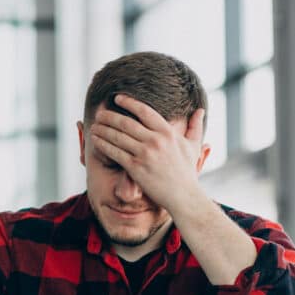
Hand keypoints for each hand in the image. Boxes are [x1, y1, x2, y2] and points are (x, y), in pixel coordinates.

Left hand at [89, 94, 207, 212]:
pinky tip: (96, 141)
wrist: (183, 196)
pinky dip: (103, 145)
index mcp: (168, 132)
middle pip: (126, 122)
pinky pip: (115, 153)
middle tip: (100, 113)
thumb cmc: (187, 172)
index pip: (144, 111)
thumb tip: (200, 110)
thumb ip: (195, 126)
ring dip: (103, 129)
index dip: (129, 102)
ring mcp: (144, 154)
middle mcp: (155, 140)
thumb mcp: (194, 146)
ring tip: (94, 125)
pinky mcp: (135, 167)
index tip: (117, 98)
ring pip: (118, 136)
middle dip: (110, 116)